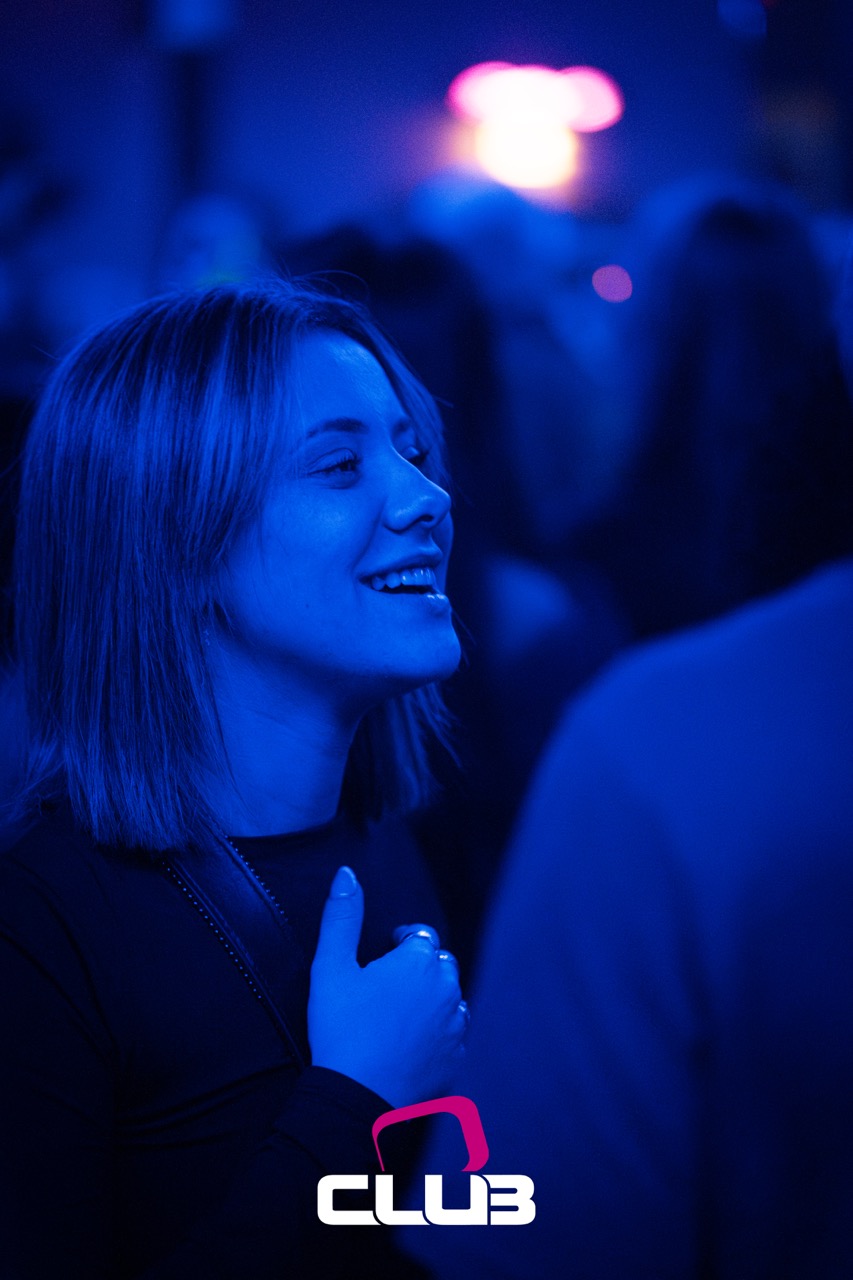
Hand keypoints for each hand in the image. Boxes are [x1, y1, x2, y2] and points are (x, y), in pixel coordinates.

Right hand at [309, 866, 466, 1105]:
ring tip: (402, 1012)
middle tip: (388, 983)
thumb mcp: (330, 967)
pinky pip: (454, 1037)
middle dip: (420, 967)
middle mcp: (447, 989)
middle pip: (441, 965)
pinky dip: (439, 1034)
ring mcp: (456, 1027)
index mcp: (419, 962)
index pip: (422, 936)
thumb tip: (347, 873)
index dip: (402, 941)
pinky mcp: (457, 1060)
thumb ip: (341, 916)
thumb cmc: (341, 1030)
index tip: (385, 950)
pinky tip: (414, 1044)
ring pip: (452, 999)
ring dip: (434, 999)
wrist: (356, 1098)